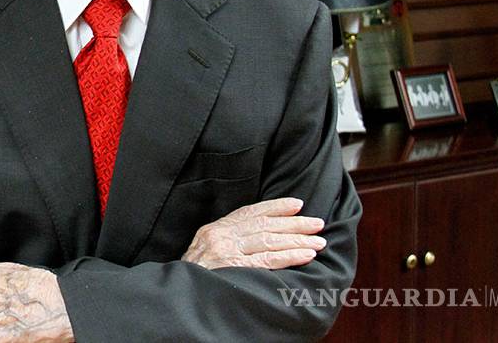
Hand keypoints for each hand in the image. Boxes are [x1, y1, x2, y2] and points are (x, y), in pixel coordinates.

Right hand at [181, 197, 325, 269]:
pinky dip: (289, 256)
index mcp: (216, 229)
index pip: (251, 212)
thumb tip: (258, 234)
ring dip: (298, 240)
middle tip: (317, 224)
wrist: (179, 292)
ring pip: (270, 240)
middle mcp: (222, 236)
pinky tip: (306, 255)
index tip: (297, 205)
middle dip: (294, 224)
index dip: (276, 207)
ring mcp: (227, 251)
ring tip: (318, 241)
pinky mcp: (235, 268)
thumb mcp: (205, 248)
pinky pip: (268, 260)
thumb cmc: (195, 274)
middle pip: (265, 225)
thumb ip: (228, 239)